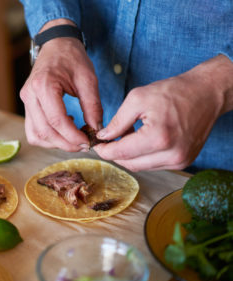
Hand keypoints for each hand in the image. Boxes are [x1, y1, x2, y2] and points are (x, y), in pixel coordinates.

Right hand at [20, 20, 101, 151]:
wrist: (57, 45)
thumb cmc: (72, 58)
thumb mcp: (88, 79)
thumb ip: (93, 106)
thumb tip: (96, 130)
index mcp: (43, 85)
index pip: (56, 120)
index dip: (73, 136)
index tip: (88, 142)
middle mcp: (30, 95)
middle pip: (44, 132)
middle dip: (66, 144)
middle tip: (84, 144)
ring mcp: (26, 102)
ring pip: (36, 135)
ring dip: (56, 143)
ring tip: (74, 137)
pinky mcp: (28, 106)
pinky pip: (33, 131)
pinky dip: (48, 137)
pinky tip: (63, 129)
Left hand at [94, 55, 232, 170]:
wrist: (206, 94)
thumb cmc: (173, 92)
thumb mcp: (138, 99)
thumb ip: (118, 121)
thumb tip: (104, 137)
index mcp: (159, 138)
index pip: (122, 152)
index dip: (105, 151)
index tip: (97, 146)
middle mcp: (171, 154)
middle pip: (130, 163)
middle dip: (116, 154)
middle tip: (109, 141)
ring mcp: (180, 161)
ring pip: (141, 166)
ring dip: (129, 155)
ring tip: (127, 137)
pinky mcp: (184, 161)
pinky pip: (154, 165)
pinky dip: (142, 156)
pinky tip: (141, 142)